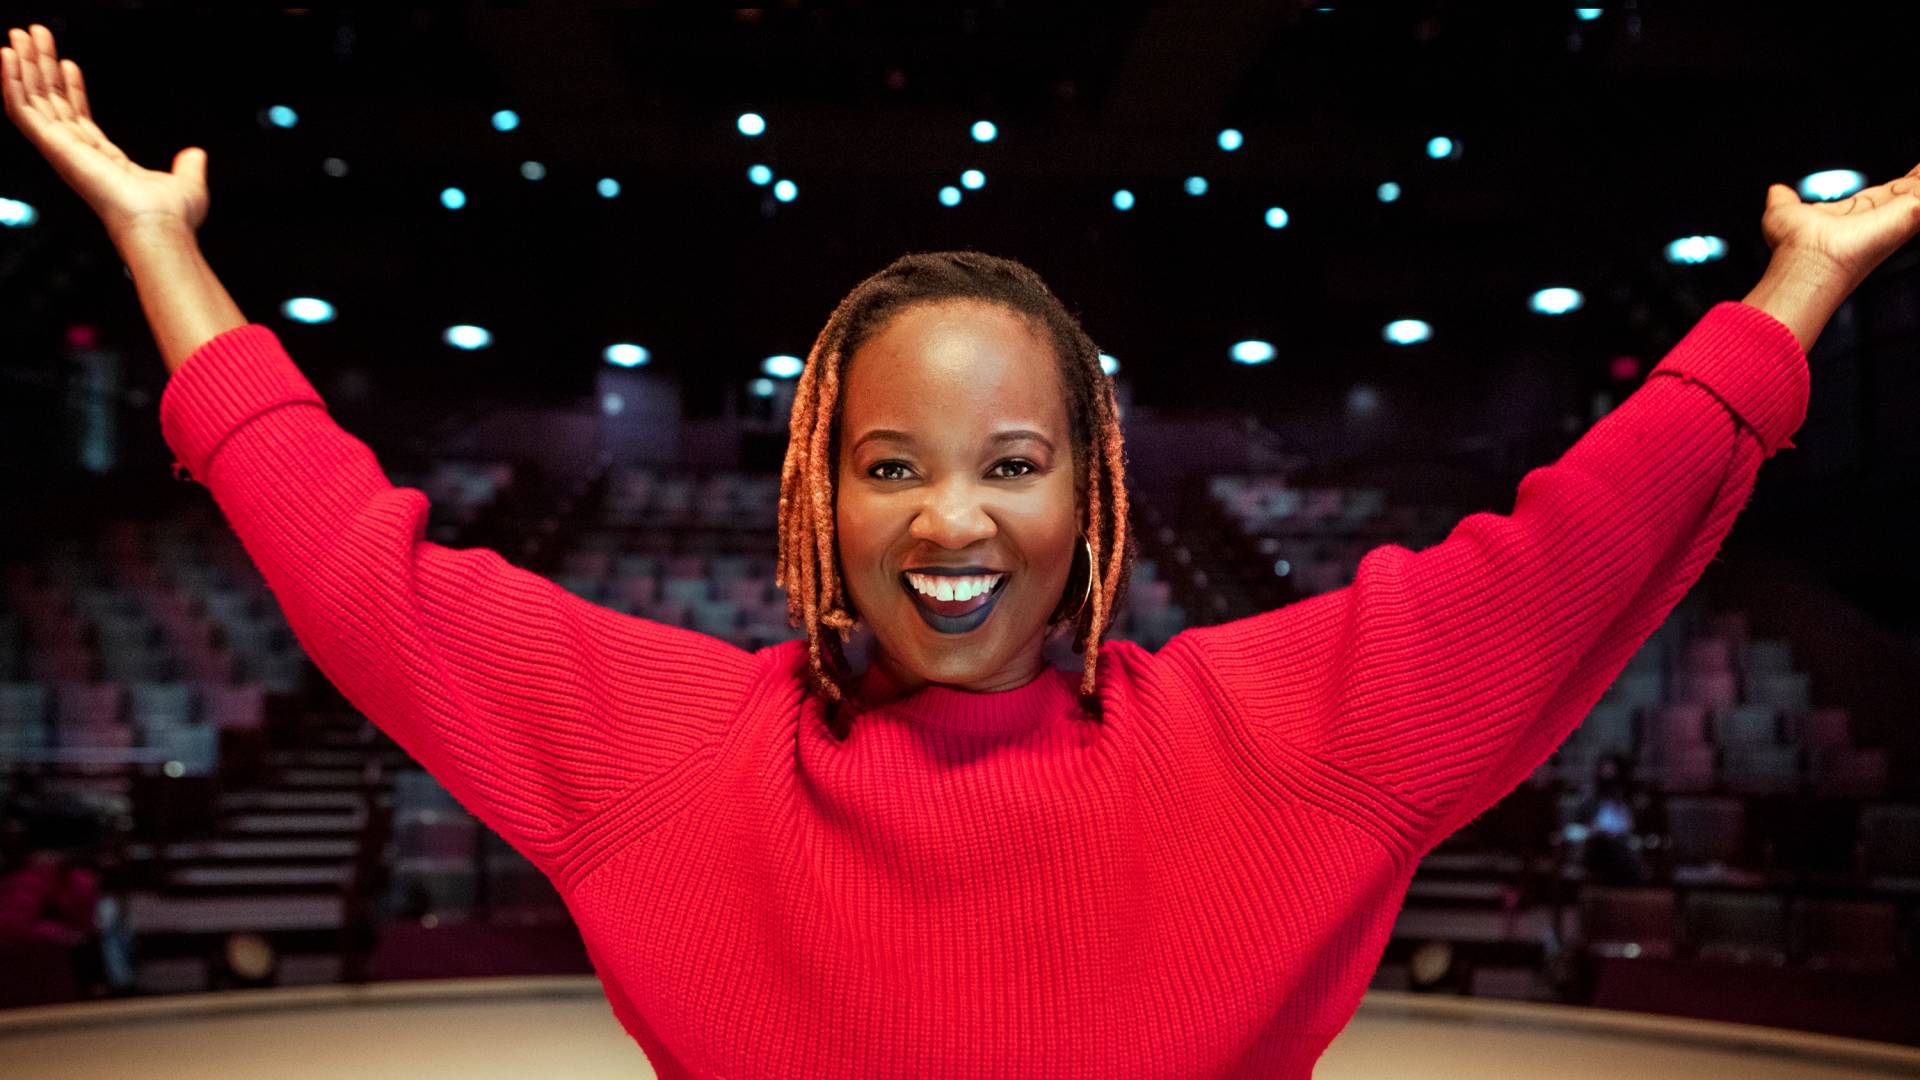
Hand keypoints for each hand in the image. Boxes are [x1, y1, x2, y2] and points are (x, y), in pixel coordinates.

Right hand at [2, 23, 208, 239]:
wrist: (160, 223)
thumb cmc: (171, 215)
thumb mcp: (186, 183)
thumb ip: (188, 166)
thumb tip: (196, 155)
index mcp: (104, 161)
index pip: (79, 118)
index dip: (71, 90)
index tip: (68, 63)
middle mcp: (77, 154)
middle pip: (51, 103)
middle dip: (41, 69)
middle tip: (34, 36)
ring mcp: (62, 150)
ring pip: (32, 100)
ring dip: (23, 66)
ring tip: (19, 34)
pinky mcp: (52, 145)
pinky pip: (21, 108)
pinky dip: (12, 81)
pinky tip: (10, 56)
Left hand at [1760, 163, 1919, 293]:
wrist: (1804, 262)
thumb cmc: (1793, 247)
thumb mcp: (1784, 214)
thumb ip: (1784, 201)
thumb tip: (1776, 191)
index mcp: (1864, 212)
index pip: (1896, 192)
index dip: (1911, 179)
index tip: (1918, 170)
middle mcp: (1888, 216)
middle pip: (1916, 188)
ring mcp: (1903, 217)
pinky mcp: (1912, 215)